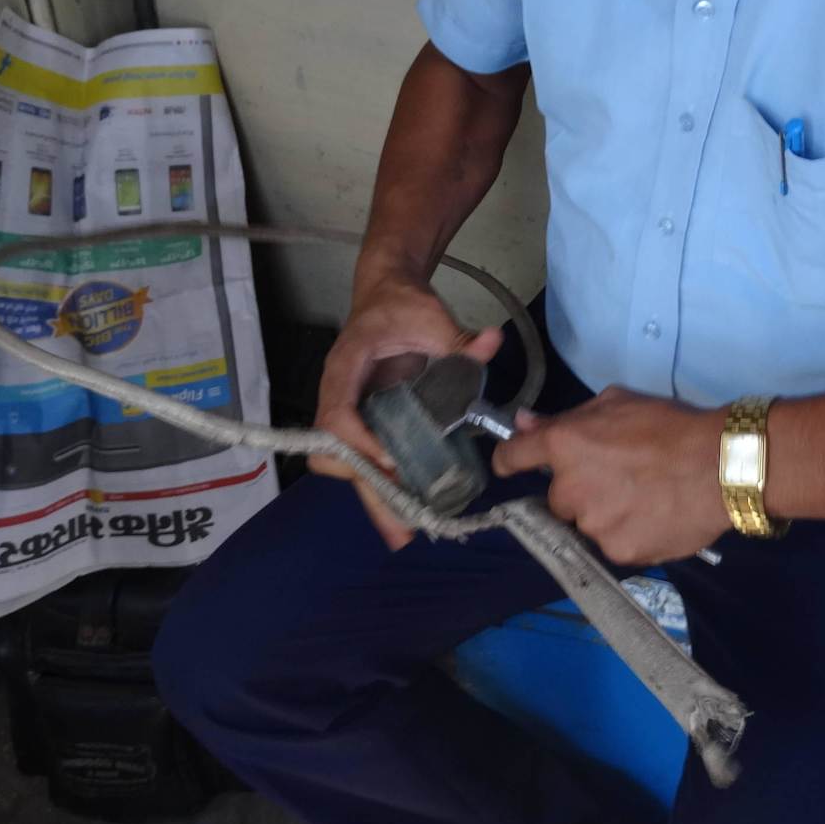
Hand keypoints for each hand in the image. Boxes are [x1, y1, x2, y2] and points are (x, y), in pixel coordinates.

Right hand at [314, 270, 502, 550]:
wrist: (387, 293)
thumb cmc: (402, 305)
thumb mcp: (432, 316)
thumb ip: (459, 337)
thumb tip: (492, 340)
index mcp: (346, 366)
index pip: (336, 415)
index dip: (359, 444)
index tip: (392, 462)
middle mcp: (338, 393)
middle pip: (332, 453)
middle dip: (366, 487)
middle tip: (402, 525)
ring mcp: (348, 410)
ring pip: (344, 464)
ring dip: (372, 495)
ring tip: (404, 529)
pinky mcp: (363, 421)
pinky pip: (363, 459)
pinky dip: (381, 484)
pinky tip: (406, 509)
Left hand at [492, 387, 727, 566]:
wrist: (721, 466)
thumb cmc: (671, 425)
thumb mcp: (618, 403)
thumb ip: (567, 418)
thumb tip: (524, 423)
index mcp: (564, 444)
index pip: (512, 457)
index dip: (509, 460)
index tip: (513, 463)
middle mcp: (568, 488)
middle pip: (557, 497)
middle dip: (579, 489)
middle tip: (618, 477)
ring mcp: (592, 525)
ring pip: (586, 523)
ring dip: (604, 513)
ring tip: (644, 498)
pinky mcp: (618, 552)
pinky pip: (612, 544)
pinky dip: (628, 533)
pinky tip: (654, 517)